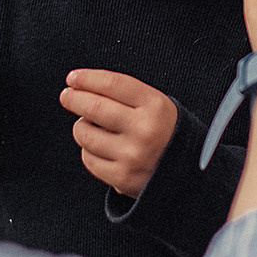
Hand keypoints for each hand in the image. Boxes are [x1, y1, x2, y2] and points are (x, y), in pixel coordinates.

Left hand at [61, 70, 178, 197]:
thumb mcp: (159, 107)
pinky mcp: (122, 178)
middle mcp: (145, 130)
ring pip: (86, 134)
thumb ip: (126, 96)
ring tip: (90, 125)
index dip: (87, 79)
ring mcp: (132, 156)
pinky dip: (89, 150)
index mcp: (156, 107)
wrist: (190, 175)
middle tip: (67, 96)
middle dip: (73, 98)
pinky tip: (99, 147)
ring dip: (82, 127)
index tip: (73, 78)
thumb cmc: (166, 134)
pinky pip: (89, 158)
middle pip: (93, 107)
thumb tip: (80, 86)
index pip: (112, 84)